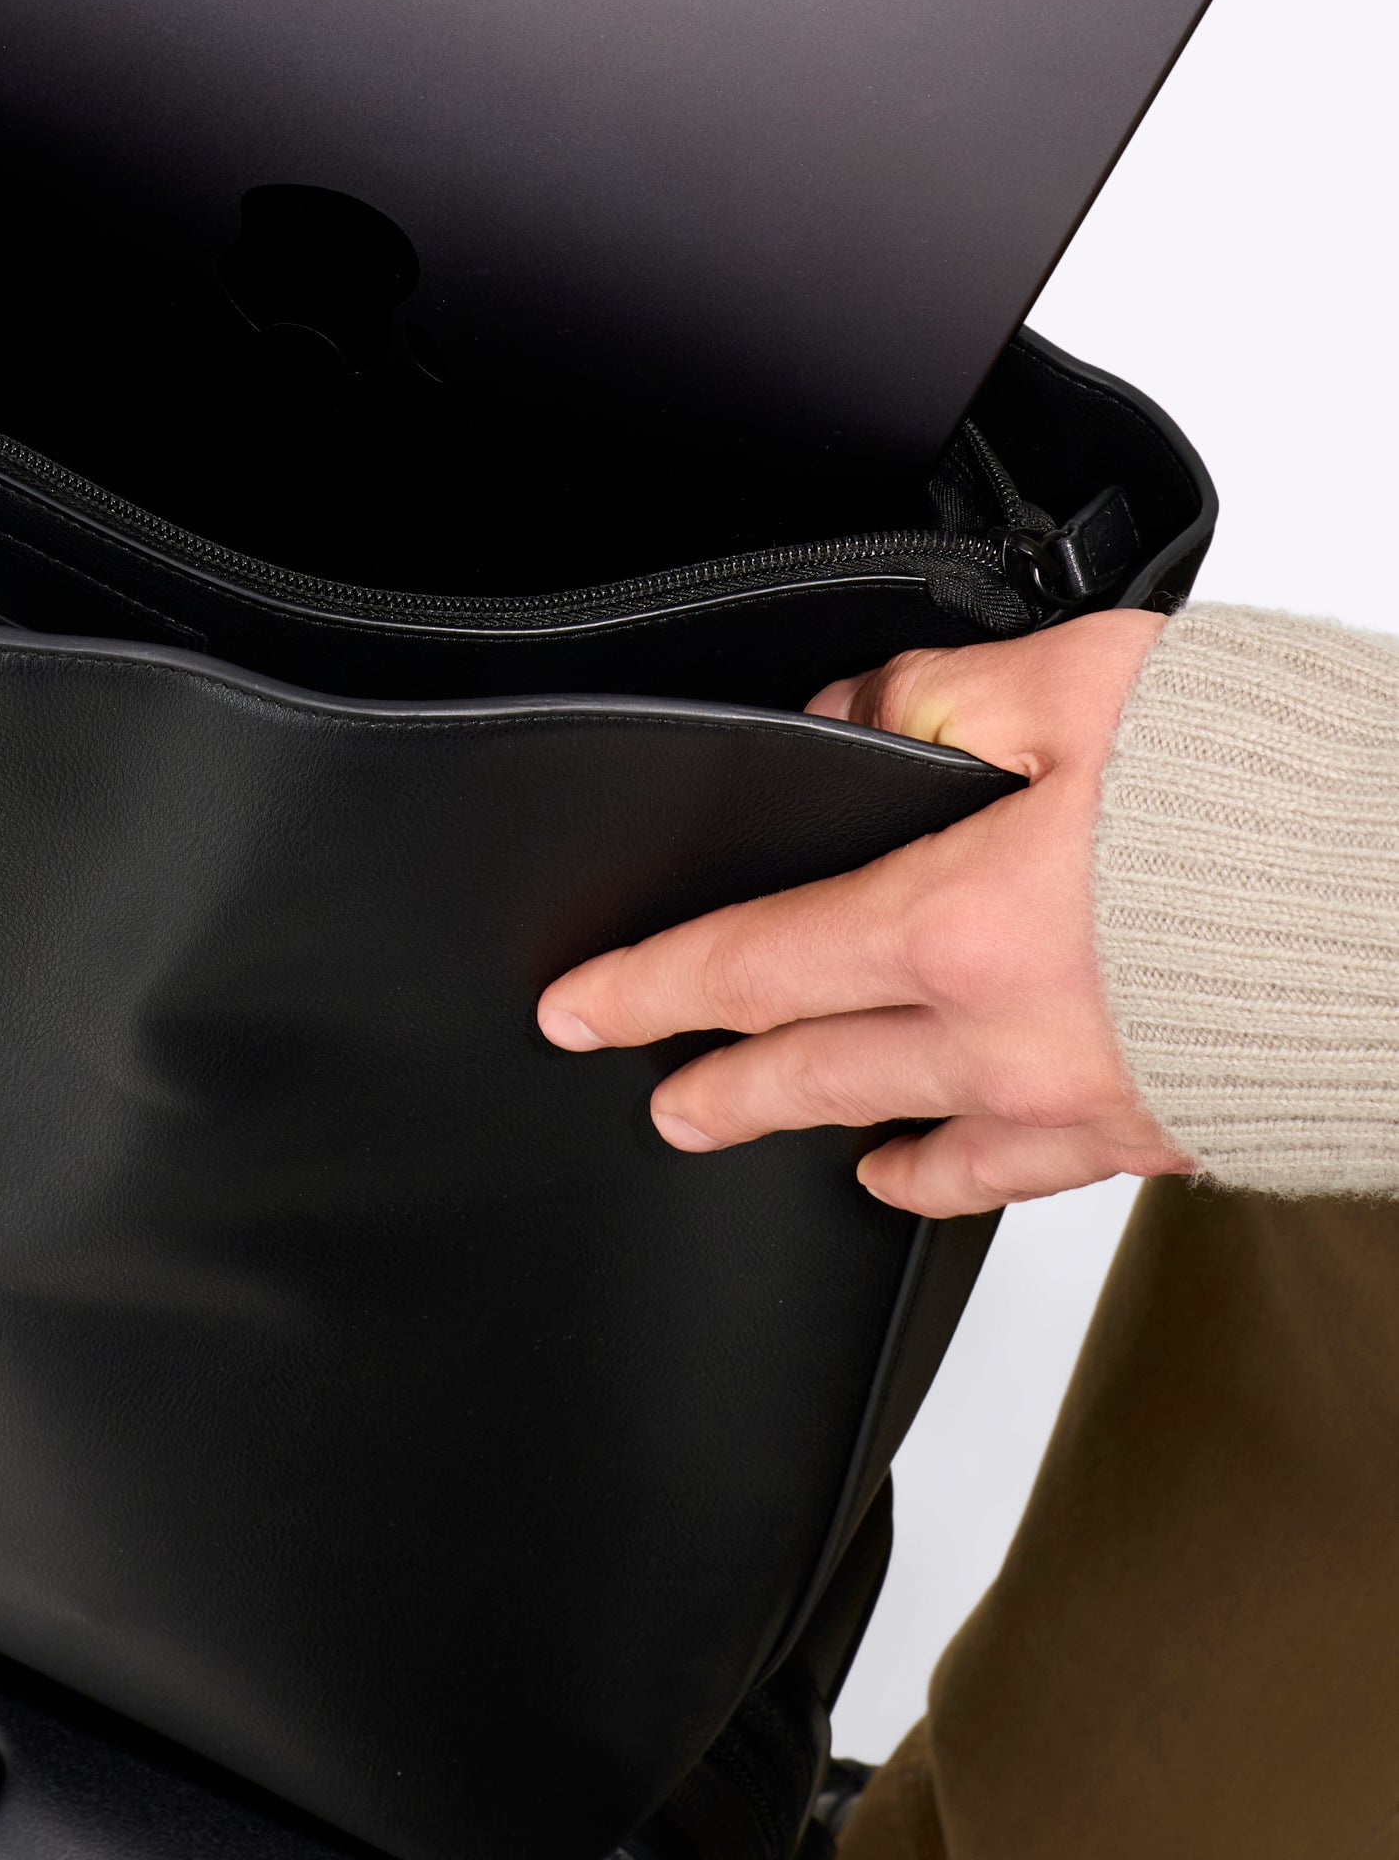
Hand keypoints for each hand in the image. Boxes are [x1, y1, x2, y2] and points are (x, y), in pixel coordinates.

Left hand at [533, 614, 1193, 1215]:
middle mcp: (1005, 1036)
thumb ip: (940, 693)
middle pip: (813, 1072)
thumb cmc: (1279, 792)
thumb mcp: (1081, 683)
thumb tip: (849, 711)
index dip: (651, 988)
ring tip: (773, 1131)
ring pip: (912, 1137)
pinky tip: (926, 1170)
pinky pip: (1021, 1175)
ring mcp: (1083, 1100)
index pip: (755, 963)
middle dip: (715, 1084)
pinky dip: (952, 1174)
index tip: (580, 1009)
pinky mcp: (1160, 1130)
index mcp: (962, 922)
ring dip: (826, 1132)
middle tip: (657, 1098)